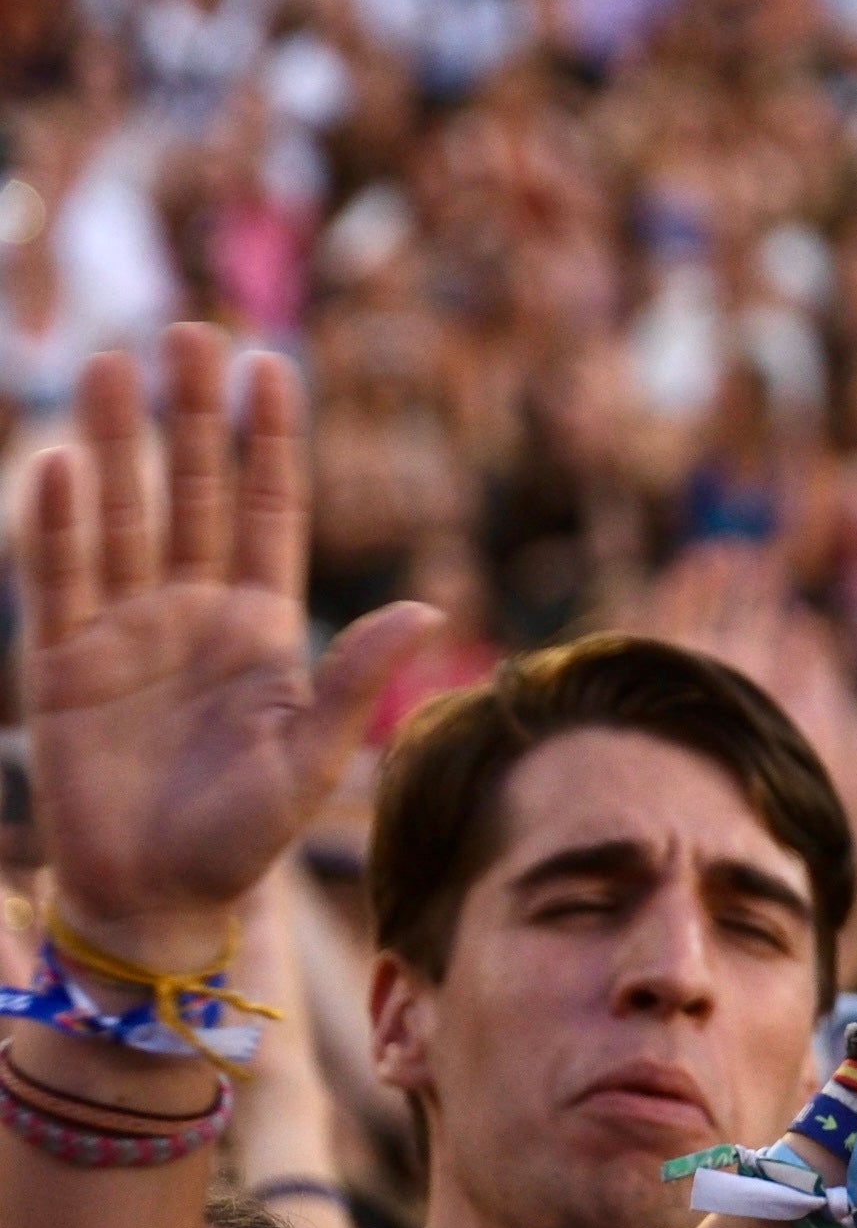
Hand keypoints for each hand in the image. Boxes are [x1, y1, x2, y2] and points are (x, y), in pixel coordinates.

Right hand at [21, 331, 430, 967]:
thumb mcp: (314, 756)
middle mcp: (194, 613)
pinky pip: (59, 581)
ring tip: (112, 366)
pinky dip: (58, 525)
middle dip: (192, 416)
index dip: (270, 441)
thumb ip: (358, 679)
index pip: (271, 511)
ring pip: (122, 518)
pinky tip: (61, 465)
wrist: (160, 895)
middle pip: (195, 493)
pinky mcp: (63, 666)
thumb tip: (428, 607)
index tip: (272, 364)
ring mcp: (125, 632)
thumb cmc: (245, 834)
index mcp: (264, 627)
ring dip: (117, 445)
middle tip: (189, 331)